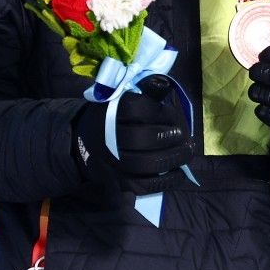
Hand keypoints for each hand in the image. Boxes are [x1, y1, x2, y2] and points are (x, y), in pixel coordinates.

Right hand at [74, 74, 193, 188]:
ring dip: (172, 158)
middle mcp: (106, 138)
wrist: (82, 143)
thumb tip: (165, 84)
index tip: (172, 114)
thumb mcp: (121, 99)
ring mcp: (111, 162)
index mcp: (107, 112)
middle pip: (141, 138)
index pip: (136, 109)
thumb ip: (144, 93)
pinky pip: (144, 185)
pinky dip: (166, 180)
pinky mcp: (117, 181)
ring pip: (144, 164)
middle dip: (167, 136)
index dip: (159, 112)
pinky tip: (180, 172)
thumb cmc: (112, 118)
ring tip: (187, 151)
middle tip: (182, 135)